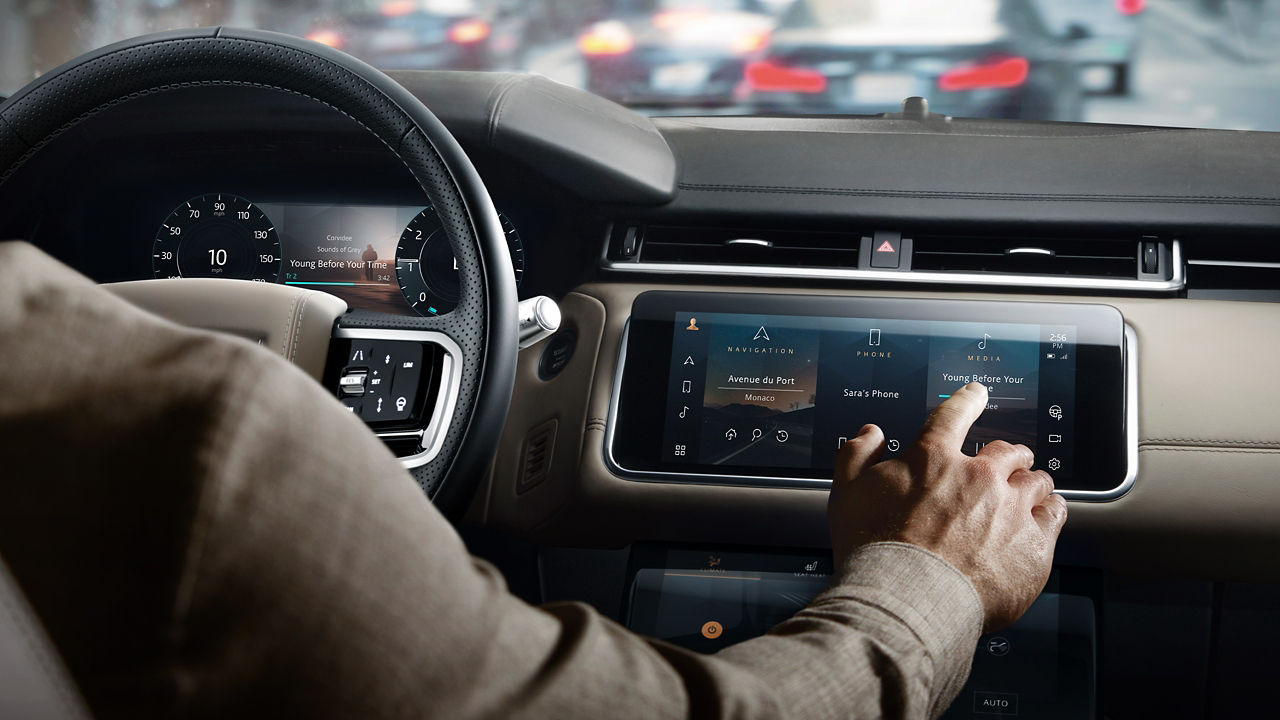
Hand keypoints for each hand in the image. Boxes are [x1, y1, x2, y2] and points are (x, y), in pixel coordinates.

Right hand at [828, 382, 1067, 630]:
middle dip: (1007, 455)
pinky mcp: (1035, 543)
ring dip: (1031, 483)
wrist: (909, 600)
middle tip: (1004, 464)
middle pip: (1008, 451)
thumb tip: (870, 434)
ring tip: (1029, 492)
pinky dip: (1051, 511)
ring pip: (1037, 480)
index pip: (954, 414)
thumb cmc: (875, 551)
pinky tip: (1046, 516)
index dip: (967, 400)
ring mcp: (1011, 508)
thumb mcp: (847, 494)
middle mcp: (979, 476)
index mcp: (933, 458)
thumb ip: (856, 456)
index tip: (976, 394)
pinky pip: (1056, 514)